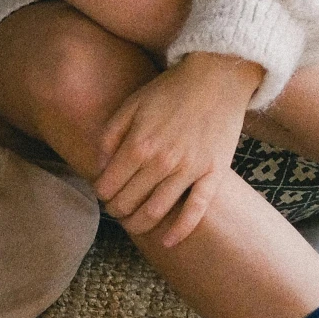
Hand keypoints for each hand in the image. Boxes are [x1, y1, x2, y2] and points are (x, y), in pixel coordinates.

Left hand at [94, 52, 262, 247]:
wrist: (218, 76)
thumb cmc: (171, 89)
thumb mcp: (132, 103)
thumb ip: (111, 134)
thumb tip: (100, 166)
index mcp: (138, 144)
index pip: (108, 185)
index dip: (102, 194)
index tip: (104, 193)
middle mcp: (161, 161)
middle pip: (129, 202)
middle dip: (117, 211)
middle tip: (116, 210)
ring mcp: (189, 170)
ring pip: (157, 212)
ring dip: (140, 224)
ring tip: (134, 224)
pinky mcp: (213, 174)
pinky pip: (196, 211)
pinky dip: (180, 231)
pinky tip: (168, 241)